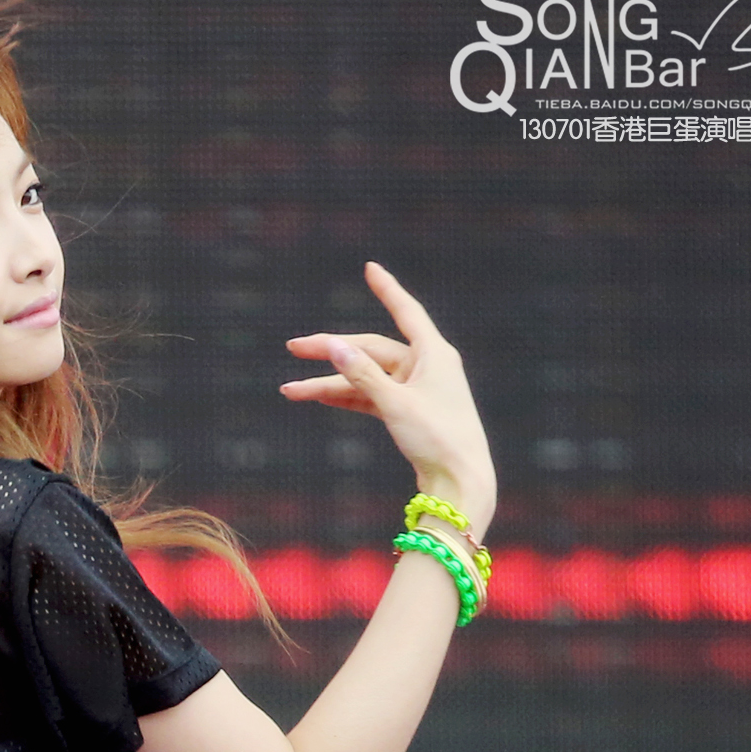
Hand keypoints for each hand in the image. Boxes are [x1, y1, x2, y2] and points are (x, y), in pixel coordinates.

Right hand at [279, 262, 495, 534]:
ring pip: (365, 377)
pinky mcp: (408, 412)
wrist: (460, 483)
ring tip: (291, 391)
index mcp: (434, 353)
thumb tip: (334, 344)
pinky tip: (317, 399)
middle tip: (293, 348)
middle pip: (371, 349)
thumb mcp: (395, 403)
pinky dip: (346, 398)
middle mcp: (426, 366)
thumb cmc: (437, 438)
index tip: (370, 268)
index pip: (405, 311)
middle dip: (331, 351)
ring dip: (329, 384)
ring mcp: (416, 389)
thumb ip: (362, 373)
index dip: (386, 288)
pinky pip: (371, 396)